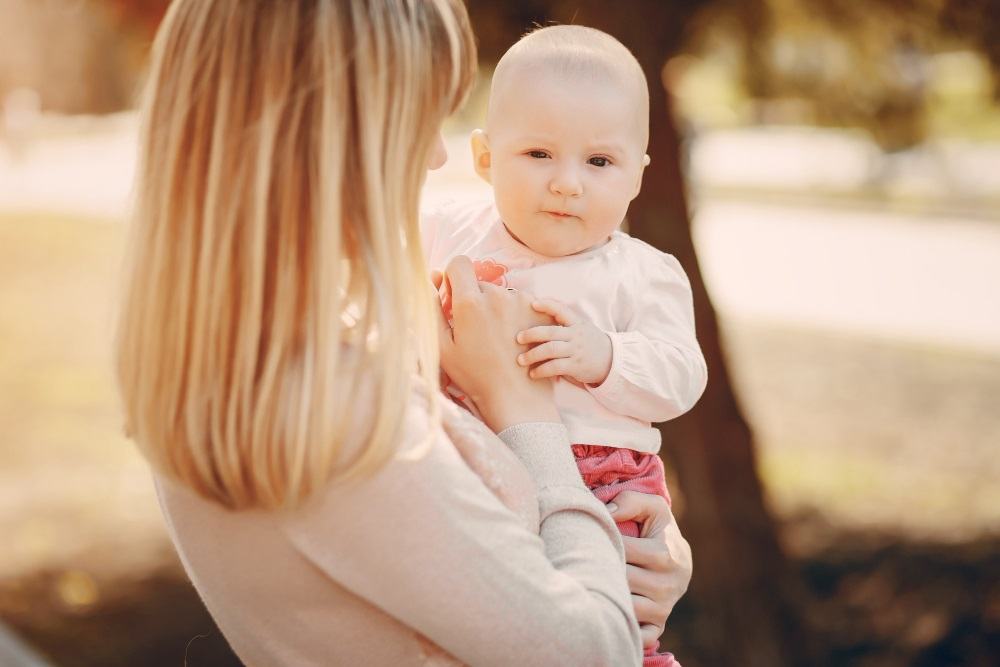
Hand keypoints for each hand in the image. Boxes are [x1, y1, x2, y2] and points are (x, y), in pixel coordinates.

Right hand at [433, 256, 558, 431]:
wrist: (517, 397)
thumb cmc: (475, 376)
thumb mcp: (443, 347)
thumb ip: (433, 309)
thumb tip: (432, 279)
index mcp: (470, 302)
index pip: (459, 263)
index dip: (453, 277)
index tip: (454, 298)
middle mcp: (498, 295)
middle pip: (480, 284)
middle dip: (475, 300)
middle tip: (476, 331)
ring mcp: (523, 301)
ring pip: (502, 294)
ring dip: (497, 309)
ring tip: (498, 340)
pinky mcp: (541, 311)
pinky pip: (522, 303)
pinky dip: (517, 316)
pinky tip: (514, 340)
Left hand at [515, 299, 612, 384]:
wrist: (611, 361)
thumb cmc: (589, 343)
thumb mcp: (582, 328)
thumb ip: (564, 323)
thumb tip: (537, 317)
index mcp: (577, 323)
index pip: (561, 310)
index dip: (547, 305)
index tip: (533, 304)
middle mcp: (576, 335)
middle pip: (551, 332)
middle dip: (532, 334)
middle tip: (518, 338)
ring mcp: (576, 351)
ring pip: (551, 350)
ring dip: (533, 355)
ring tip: (521, 359)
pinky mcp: (575, 366)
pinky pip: (555, 367)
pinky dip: (542, 370)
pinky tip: (533, 373)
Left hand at [607, 490, 692, 650]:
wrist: (680, 558)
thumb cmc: (658, 529)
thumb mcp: (652, 507)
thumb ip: (630, 501)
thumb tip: (607, 512)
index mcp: (666, 555)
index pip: (623, 551)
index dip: (605, 541)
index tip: (595, 536)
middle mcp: (668, 585)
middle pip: (621, 580)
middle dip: (603, 568)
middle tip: (587, 560)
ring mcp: (664, 607)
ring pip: (625, 606)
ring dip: (609, 593)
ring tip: (597, 579)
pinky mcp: (659, 624)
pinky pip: (641, 635)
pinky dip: (626, 627)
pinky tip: (613, 612)